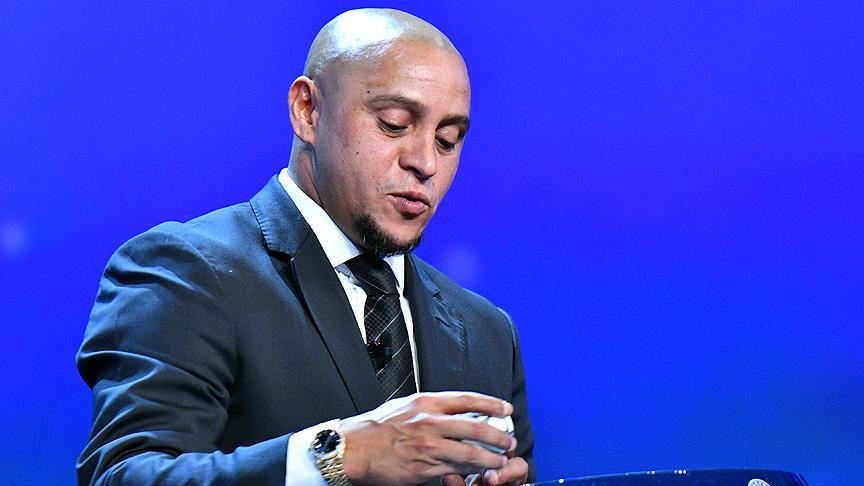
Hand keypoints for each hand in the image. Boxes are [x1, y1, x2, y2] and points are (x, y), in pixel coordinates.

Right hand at [340, 391, 515, 485]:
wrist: (354, 448)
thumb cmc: (377, 428)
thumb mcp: (406, 406)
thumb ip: (430, 407)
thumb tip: (454, 410)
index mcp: (426, 403)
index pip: (468, 399)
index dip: (492, 403)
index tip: (506, 408)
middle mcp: (431, 422)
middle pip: (476, 427)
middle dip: (499, 435)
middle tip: (509, 441)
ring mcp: (429, 446)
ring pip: (471, 453)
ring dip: (491, 458)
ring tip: (500, 460)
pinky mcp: (425, 468)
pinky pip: (455, 470)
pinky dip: (470, 472)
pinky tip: (479, 473)